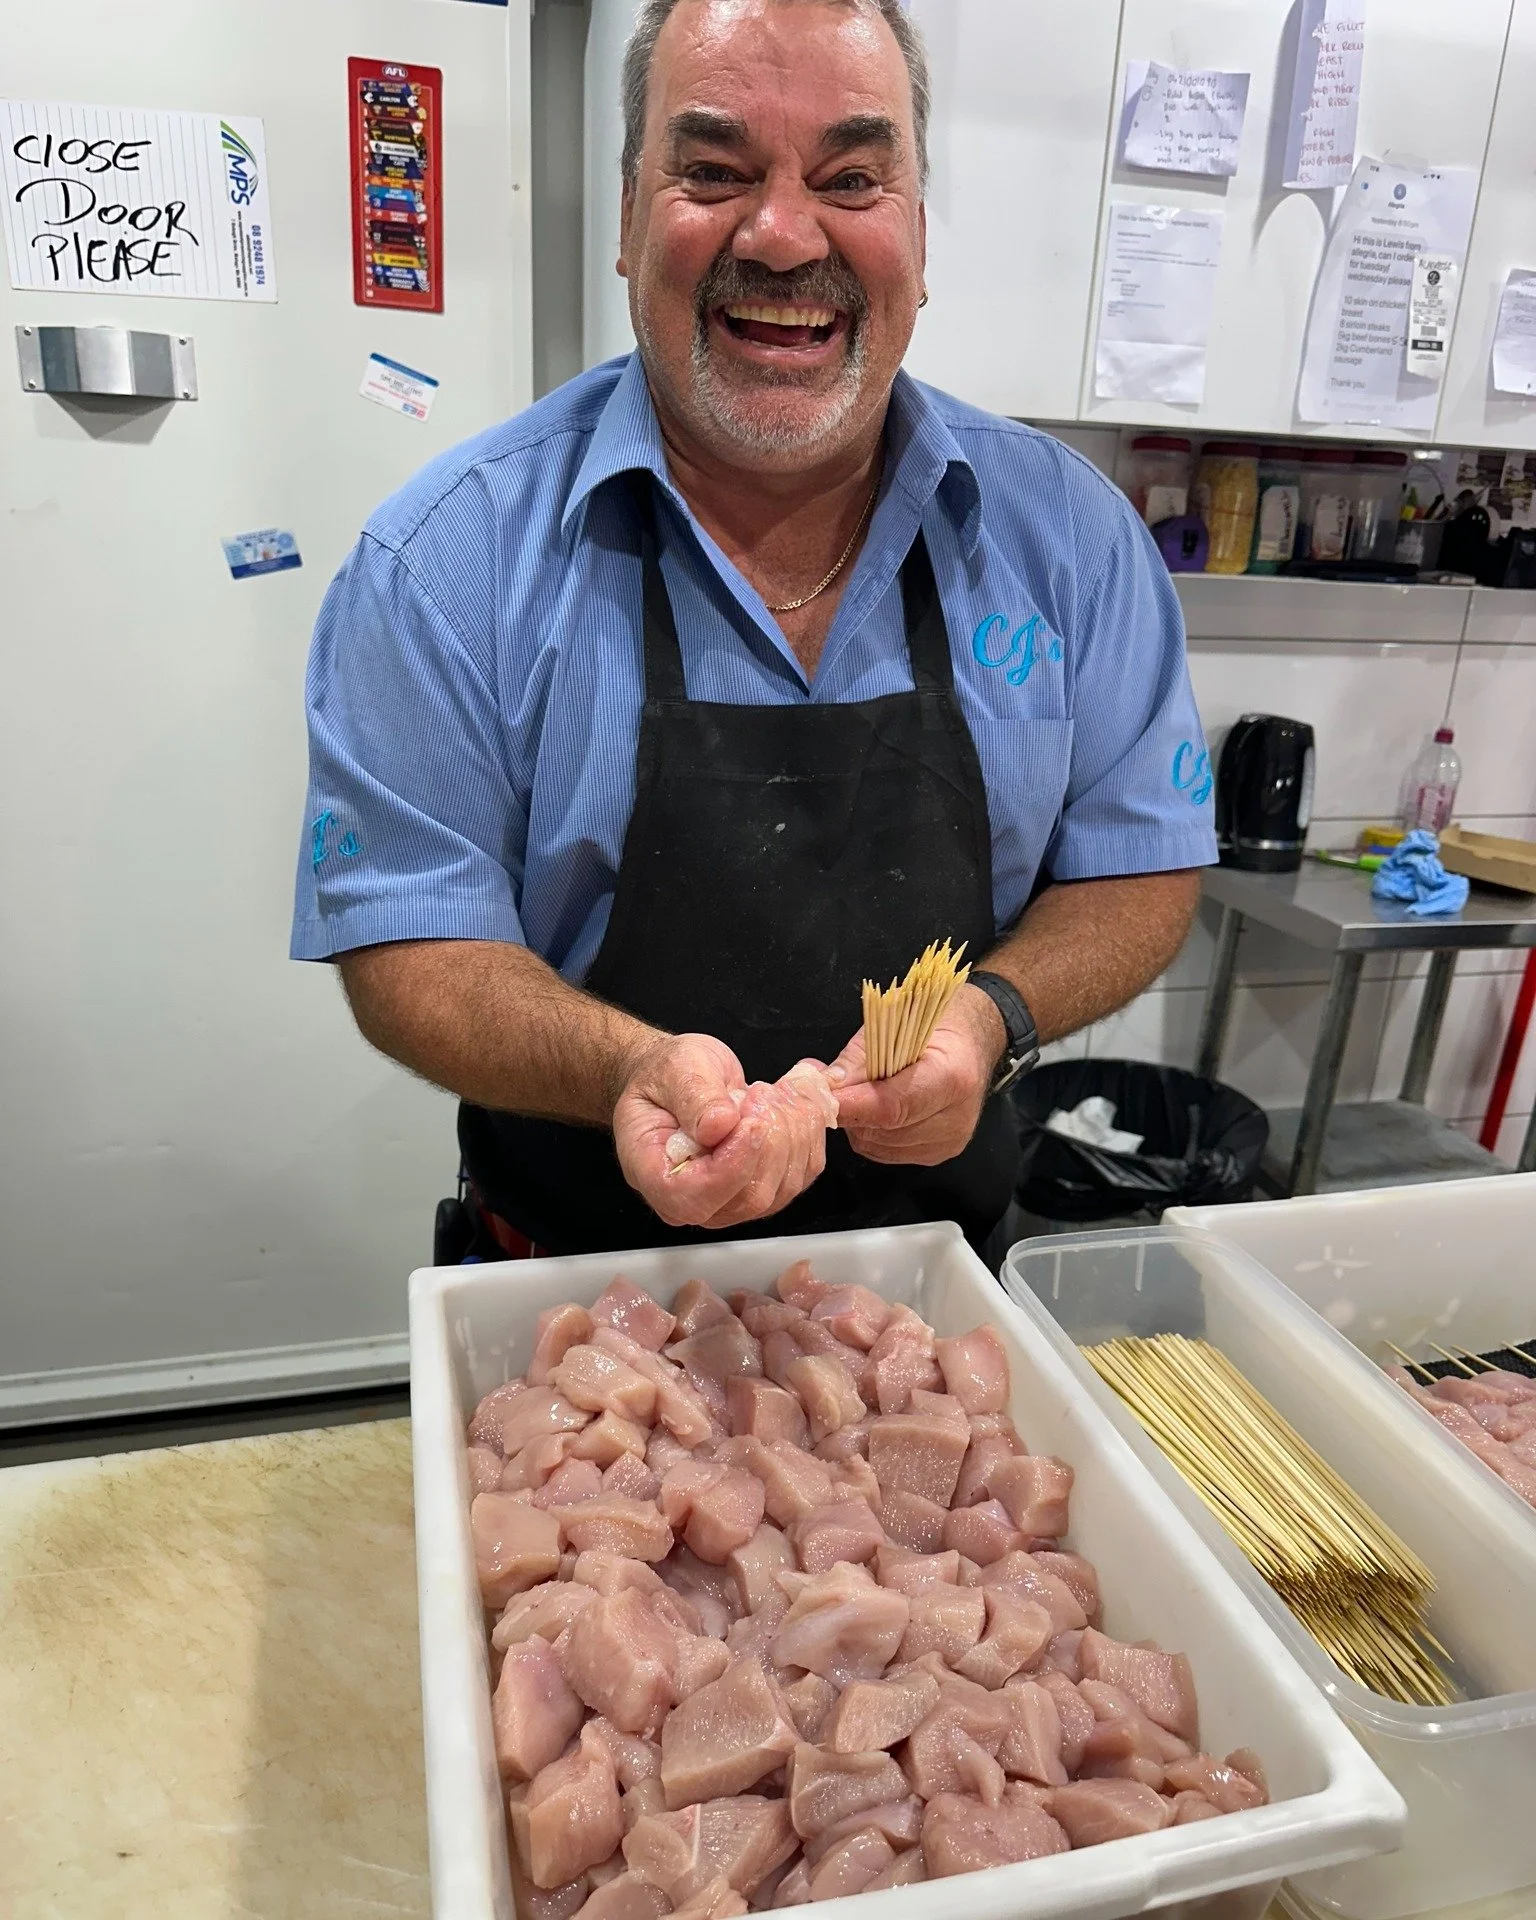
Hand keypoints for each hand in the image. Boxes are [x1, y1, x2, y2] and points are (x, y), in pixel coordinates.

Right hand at [613, 1037, 830, 1229]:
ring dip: (792, 1129)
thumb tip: (720, 1124)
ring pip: (784, 1184)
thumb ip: (694, 1097)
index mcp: (657, 1176)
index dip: (732, 1167)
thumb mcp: (673, 1071)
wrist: (679, 1079)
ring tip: (770, 1092)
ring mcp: (734, 1198)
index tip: (751, 1123)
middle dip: (770, 1140)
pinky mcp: (768, 1184)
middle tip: (760, 1092)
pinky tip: (789, 1101)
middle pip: (750, 1196)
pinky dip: (808, 1130)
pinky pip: (804, 1170)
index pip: (695, 1199)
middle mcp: (695, 1199)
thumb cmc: (666, 1078)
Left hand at [828, 984, 1004, 1165]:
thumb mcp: (894, 1026)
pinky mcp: (939, 1153)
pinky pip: (889, 1152)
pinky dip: (872, 1133)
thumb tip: (822, 1085)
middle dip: (852, 1112)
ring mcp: (949, 1141)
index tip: (823, 1099)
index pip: (893, 1106)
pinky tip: (874, 1110)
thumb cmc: (936, 1025)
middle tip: (835, 1091)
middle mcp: (955, 1117)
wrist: (973, 1042)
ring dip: (860, 1124)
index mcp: (952, 1077)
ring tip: (859, 1096)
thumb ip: (856, 1060)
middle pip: (884, 1131)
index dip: (853, 1106)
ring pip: (880, 1146)